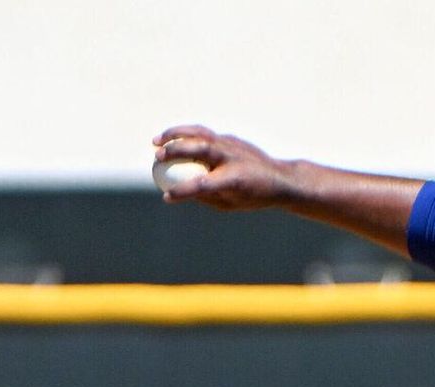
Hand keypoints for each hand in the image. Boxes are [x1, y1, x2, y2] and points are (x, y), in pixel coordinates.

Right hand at [152, 124, 297, 209]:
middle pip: (201, 149)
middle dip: (177, 151)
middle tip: (157, 159)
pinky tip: (170, 141)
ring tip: (155, 142)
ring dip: (176, 134)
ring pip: (200, 134)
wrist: (279, 178)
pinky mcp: (230, 138)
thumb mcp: (231, 204)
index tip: (168, 197)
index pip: (204, 184)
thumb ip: (205, 197)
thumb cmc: (253, 196)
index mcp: (236, 179)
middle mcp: (233, 158)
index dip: (184, 190)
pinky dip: (185, 135)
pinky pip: (204, 134)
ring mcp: (232, 145)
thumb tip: (174, 191)